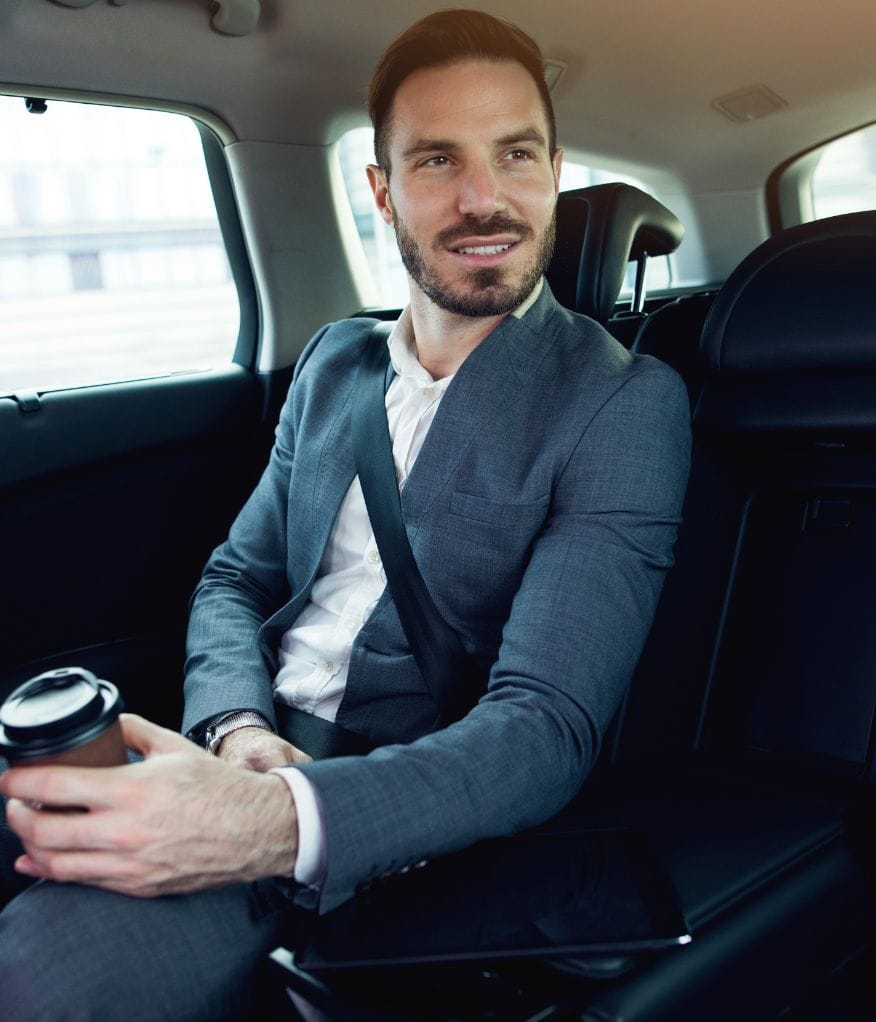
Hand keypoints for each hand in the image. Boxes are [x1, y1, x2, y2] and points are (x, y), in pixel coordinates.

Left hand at [0, 714, 297, 896]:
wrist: (253, 829)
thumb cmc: (217, 788)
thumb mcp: (174, 747)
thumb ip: (133, 731)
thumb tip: (106, 723)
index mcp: (132, 790)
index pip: (55, 788)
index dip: (20, 782)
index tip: (9, 778)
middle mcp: (124, 831)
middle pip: (43, 831)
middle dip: (17, 816)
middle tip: (15, 803)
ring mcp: (128, 863)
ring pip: (55, 864)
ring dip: (30, 846)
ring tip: (28, 829)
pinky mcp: (136, 885)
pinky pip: (80, 881)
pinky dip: (52, 871)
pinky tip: (40, 861)